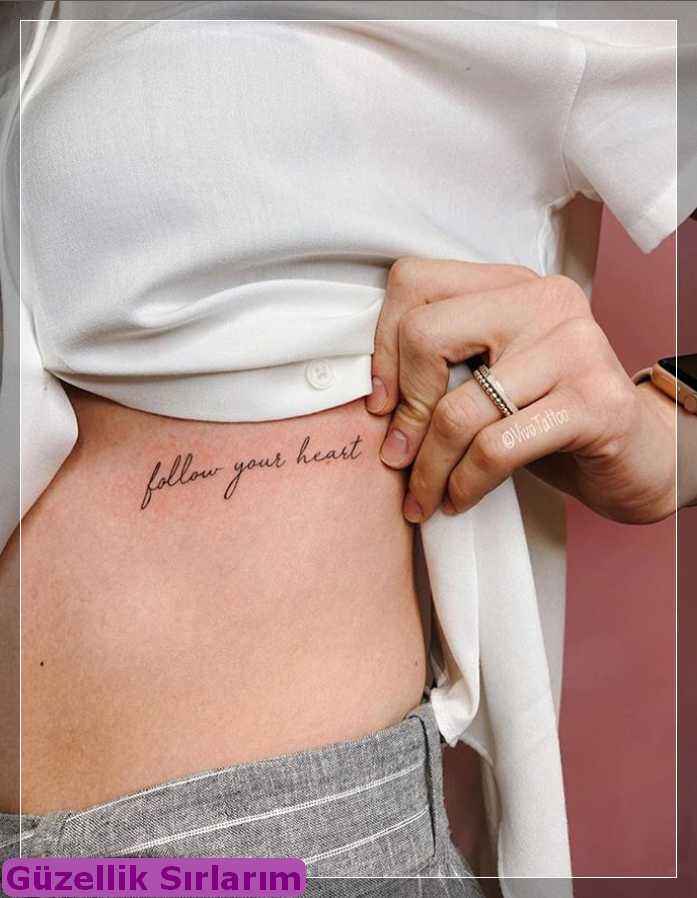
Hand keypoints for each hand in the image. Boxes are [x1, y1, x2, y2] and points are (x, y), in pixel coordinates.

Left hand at [366, 257, 675, 524]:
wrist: (637, 454)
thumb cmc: (550, 415)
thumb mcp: (491, 377)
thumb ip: (443, 367)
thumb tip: (372, 400)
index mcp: (511, 284)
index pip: (415, 281)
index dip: (382, 346)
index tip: (382, 404)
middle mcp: (544, 301)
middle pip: (426, 335)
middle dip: (403, 409)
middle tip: (397, 456)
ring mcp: (574, 347)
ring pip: (458, 407)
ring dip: (428, 467)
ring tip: (423, 496)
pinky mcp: (593, 402)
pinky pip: (495, 447)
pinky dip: (465, 482)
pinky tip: (459, 499)